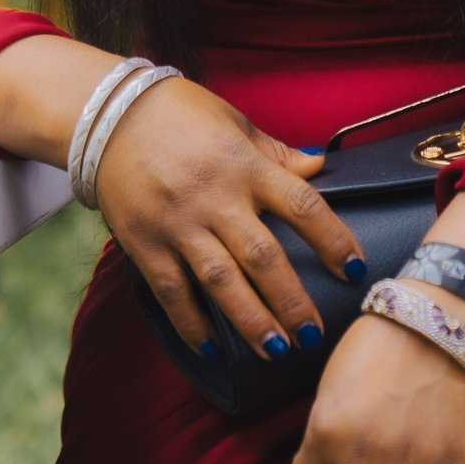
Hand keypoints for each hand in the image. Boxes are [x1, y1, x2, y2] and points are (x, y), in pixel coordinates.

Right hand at [94, 78, 366, 361]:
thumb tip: (319, 166)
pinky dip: (192, 323)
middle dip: (291, 301)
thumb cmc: (180, 113)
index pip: (302, 205)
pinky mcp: (145, 244)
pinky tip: (213, 347)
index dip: (333, 239)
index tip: (355, 268)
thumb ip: (276, 153)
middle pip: (263, 258)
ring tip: (276, 350)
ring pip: (221, 282)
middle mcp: (215, 198)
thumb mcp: (234, 122)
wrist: (109, 114)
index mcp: (245, 165)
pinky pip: (172, 291)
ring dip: (251, 320)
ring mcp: (178, 224)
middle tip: (313, 334)